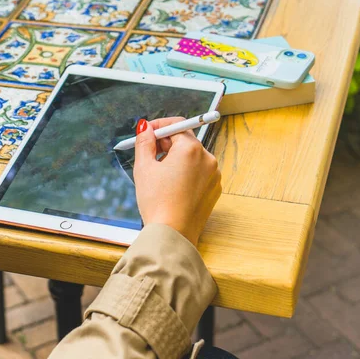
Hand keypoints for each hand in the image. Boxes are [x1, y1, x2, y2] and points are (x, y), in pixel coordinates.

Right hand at [133, 117, 221, 246]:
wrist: (172, 234)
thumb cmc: (157, 202)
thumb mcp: (144, 167)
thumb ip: (144, 142)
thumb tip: (145, 127)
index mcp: (191, 149)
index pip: (177, 125)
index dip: (159, 126)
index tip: (147, 132)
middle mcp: (208, 158)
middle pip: (186, 140)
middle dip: (167, 144)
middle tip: (149, 154)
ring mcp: (214, 175)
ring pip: (193, 157)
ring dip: (176, 159)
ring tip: (160, 175)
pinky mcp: (215, 189)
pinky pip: (200, 173)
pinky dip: (187, 173)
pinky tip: (172, 187)